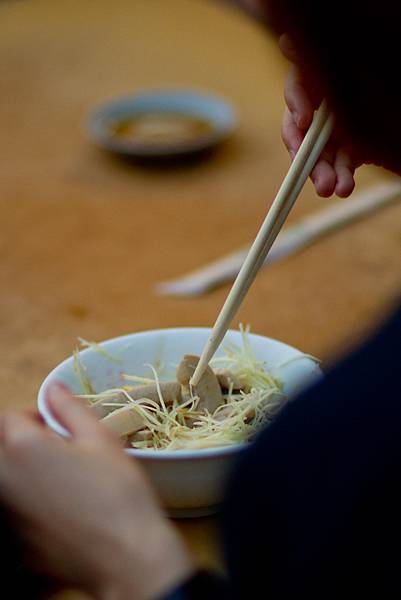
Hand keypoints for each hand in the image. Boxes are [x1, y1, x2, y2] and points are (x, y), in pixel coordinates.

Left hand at [0, 383, 192, 599]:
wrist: (125, 556)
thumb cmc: (117, 491)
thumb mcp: (100, 438)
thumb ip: (69, 408)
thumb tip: (53, 388)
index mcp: (22, 448)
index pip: (8, 417)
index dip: (34, 415)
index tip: (58, 425)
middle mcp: (5, 480)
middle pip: (2, 448)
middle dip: (22, 442)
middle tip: (57, 448)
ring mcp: (9, 514)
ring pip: (7, 478)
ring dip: (24, 470)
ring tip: (62, 477)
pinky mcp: (18, 541)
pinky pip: (17, 508)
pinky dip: (31, 501)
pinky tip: (64, 509)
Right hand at [280, 33, 361, 197]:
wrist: (390, 95)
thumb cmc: (367, 79)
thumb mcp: (339, 67)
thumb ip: (308, 60)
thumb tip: (287, 42)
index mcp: (318, 80)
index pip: (297, 90)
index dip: (297, 103)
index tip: (303, 120)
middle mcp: (322, 107)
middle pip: (304, 133)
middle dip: (307, 156)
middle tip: (314, 171)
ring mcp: (333, 131)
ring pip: (320, 154)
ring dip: (323, 174)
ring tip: (332, 189)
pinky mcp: (348, 150)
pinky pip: (341, 165)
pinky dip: (342, 177)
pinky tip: (344, 187)